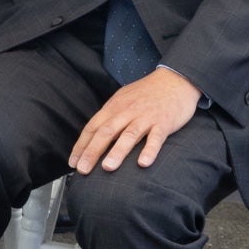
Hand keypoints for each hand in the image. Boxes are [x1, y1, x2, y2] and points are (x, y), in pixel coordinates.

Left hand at [70, 67, 200, 173]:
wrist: (175, 80)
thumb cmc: (146, 93)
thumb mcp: (123, 100)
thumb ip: (110, 117)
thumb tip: (93, 137)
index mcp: (114, 106)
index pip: (93, 127)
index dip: (81, 145)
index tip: (73, 162)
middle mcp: (127, 111)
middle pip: (106, 132)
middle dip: (92, 151)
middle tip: (82, 169)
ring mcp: (146, 116)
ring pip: (129, 134)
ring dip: (117, 151)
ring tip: (107, 167)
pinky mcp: (164, 122)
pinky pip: (156, 137)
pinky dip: (150, 150)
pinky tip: (143, 163)